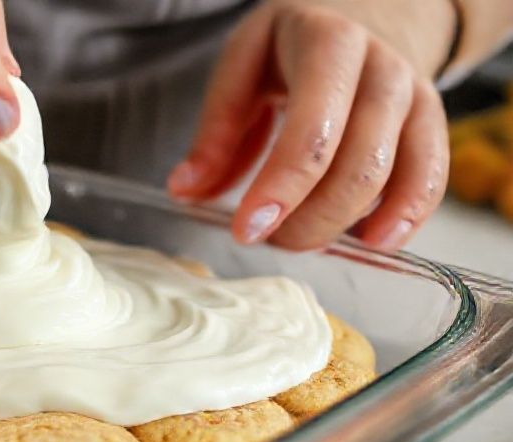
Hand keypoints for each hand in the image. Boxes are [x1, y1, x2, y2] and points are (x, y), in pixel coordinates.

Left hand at [168, 0, 455, 250]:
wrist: (361, 14)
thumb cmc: (289, 49)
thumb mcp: (243, 67)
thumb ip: (216, 131)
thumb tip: (185, 190)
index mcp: (328, 44)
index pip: (312, 130)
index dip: (281, 188)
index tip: (246, 231)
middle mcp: (382, 68)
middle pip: (358, 162)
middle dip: (309, 218)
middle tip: (267, 238)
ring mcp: (415, 95)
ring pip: (393, 175)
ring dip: (343, 224)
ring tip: (299, 240)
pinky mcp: (432, 124)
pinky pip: (430, 178)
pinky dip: (404, 218)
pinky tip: (370, 242)